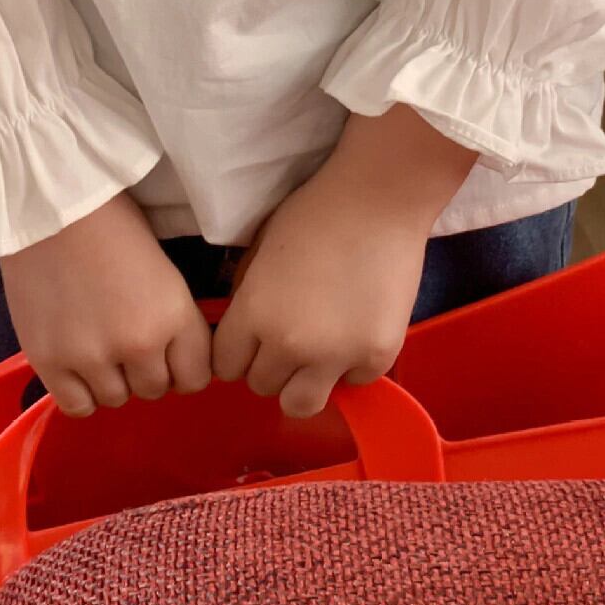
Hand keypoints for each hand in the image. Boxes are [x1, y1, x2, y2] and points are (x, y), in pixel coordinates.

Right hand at [0, 191, 212, 415]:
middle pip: (156, 390)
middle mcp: (138, 345)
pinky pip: (78, 406)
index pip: (196, 378)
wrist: (51, 208)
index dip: (184, 367)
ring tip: (98, 345)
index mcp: (174, 316)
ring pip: (117, 399)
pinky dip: (81, 392)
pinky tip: (77, 366)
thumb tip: (175, 358)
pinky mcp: (49, 362)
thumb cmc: (113, 226)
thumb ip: (174, 320)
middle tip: (128, 341)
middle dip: (147, 370)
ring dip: (112, 379)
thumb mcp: (165, 272)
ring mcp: (91, 357)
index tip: (169, 353)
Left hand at [212, 105, 475, 417]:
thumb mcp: (259, 252)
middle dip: (271, 364)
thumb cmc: (314, 213)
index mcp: (254, 315)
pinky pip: (351, 383)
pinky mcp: (376, 357)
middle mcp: (290, 346)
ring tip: (318, 352)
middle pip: (262, 386)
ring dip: (303, 382)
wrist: (377, 200)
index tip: (253, 340)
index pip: (226, 366)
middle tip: (291, 336)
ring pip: (301, 404)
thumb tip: (244, 334)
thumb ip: (247, 299)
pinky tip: (356, 331)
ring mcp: (336, 356)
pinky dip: (350, 366)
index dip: (238, 352)